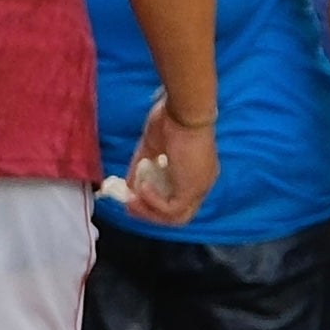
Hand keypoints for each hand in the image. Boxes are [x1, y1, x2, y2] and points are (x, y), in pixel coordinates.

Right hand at [127, 99, 217, 227]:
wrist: (183, 111)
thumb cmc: (170, 120)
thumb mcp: (151, 148)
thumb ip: (140, 169)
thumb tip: (127, 187)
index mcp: (196, 172)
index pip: (177, 199)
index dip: (153, 202)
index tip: (132, 194)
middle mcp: (202, 183)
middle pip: (177, 215)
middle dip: (149, 213)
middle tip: (128, 204)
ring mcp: (199, 188)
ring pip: (175, 218)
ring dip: (148, 213)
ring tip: (131, 200)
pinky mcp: (192, 190)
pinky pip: (169, 209)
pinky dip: (151, 203)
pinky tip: (140, 189)